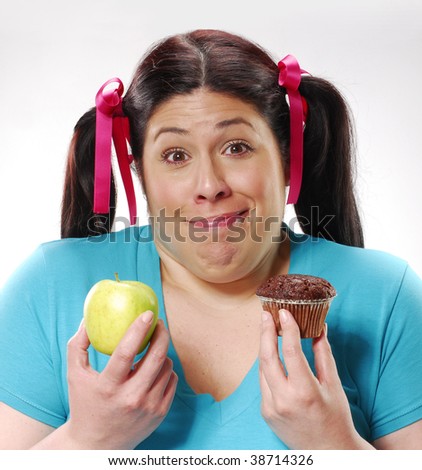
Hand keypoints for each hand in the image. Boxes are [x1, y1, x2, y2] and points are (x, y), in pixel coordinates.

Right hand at [65, 312, 177, 448]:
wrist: (96, 445)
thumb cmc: (84, 403)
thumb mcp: (74, 375)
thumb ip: (78, 345)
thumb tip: (88, 319)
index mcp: (108, 388)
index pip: (125, 352)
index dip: (138, 329)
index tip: (147, 313)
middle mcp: (131, 398)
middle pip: (156, 357)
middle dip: (161, 334)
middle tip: (158, 323)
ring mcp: (148, 407)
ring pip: (166, 367)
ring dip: (161, 352)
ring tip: (151, 349)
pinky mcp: (160, 413)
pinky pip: (172, 380)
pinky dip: (166, 370)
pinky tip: (154, 368)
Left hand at [259, 308, 371, 448]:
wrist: (327, 452)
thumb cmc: (336, 418)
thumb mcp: (333, 385)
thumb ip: (323, 354)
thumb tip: (319, 327)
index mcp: (304, 391)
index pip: (291, 351)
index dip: (287, 328)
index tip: (284, 312)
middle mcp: (283, 400)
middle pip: (267, 357)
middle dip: (265, 332)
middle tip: (266, 314)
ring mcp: (271, 407)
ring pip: (262, 368)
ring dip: (264, 347)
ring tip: (268, 329)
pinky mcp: (265, 412)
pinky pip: (263, 382)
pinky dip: (267, 366)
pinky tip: (271, 354)